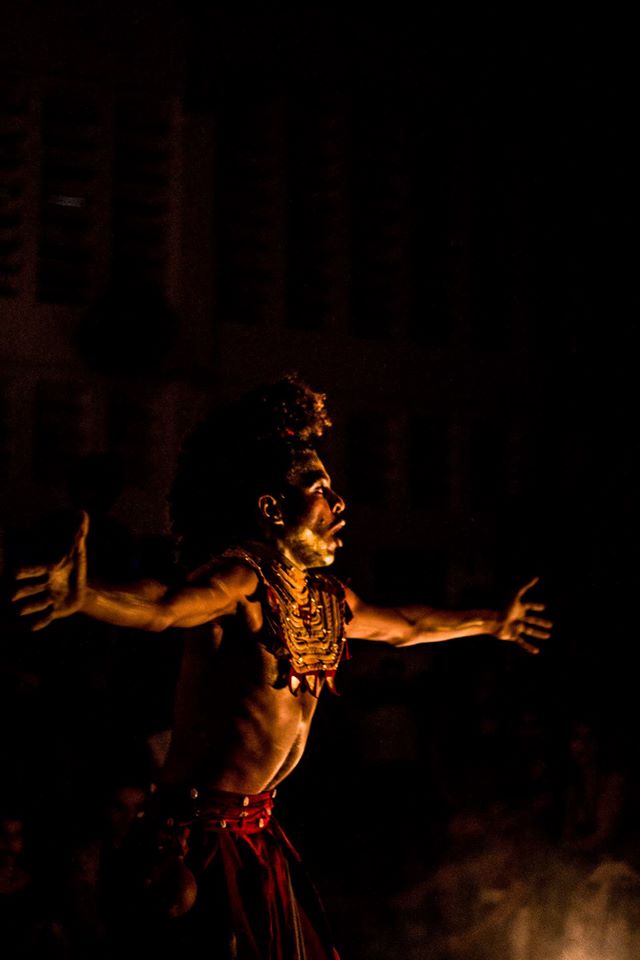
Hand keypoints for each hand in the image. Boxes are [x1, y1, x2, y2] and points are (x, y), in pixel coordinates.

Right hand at [12, 511, 88, 630]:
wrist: (79, 589)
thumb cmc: (74, 567)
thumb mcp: (78, 552)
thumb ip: (78, 534)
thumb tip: (83, 513)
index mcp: (45, 569)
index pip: (32, 568)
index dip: (26, 570)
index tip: (14, 571)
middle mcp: (39, 585)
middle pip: (25, 589)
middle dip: (22, 590)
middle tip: (14, 594)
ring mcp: (44, 600)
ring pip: (30, 605)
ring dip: (30, 606)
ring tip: (26, 609)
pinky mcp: (51, 612)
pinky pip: (40, 621)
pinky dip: (37, 623)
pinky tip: (35, 624)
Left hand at [496, 576, 551, 654]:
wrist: (491, 619)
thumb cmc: (502, 605)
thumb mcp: (515, 594)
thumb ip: (525, 585)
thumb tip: (536, 576)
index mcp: (518, 607)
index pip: (529, 606)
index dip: (536, 606)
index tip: (543, 607)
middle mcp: (517, 617)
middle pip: (532, 620)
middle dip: (541, 622)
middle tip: (550, 625)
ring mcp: (515, 627)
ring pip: (530, 631)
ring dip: (539, 633)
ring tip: (548, 636)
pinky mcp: (512, 635)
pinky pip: (522, 642)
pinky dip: (529, 647)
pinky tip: (536, 651)